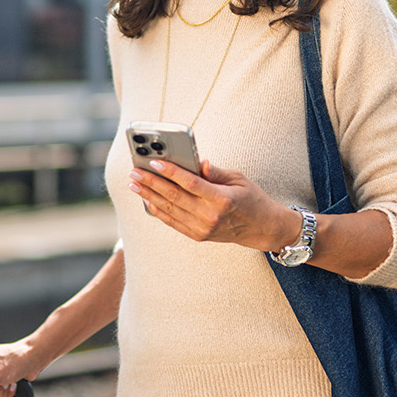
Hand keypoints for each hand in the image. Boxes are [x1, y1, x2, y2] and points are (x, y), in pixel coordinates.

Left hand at [129, 158, 298, 251]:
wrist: (261, 228)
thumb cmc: (251, 198)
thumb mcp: (238, 178)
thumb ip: (215, 171)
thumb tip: (198, 162)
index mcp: (222, 199)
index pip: (190, 183)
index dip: (170, 171)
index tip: (154, 161)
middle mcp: (210, 216)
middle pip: (174, 196)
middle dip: (151, 182)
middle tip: (134, 172)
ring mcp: (202, 228)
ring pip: (169, 209)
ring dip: (149, 195)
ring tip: (135, 183)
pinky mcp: (198, 235)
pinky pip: (172, 222)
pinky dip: (157, 210)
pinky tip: (147, 199)